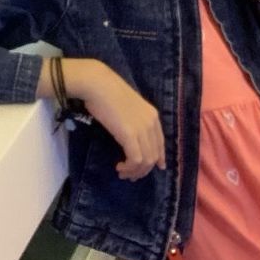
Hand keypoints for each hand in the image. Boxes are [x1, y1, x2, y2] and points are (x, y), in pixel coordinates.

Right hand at [64, 59, 165, 179]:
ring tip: (123, 172)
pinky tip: (119, 166)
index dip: (159, 157)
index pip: (161, 142)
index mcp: (152, 115)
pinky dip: (129, 167)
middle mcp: (151, 123)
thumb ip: (134, 120)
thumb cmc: (107, 93)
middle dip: (143, 169)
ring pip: (146, 160)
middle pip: (154, 155)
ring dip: (135, 171)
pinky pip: (136, 159)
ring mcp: (142, 129)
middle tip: (130, 175)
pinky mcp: (130, 135)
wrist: (98, 84)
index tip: (156, 168)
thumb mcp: (127, 107)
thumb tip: (131, 137)